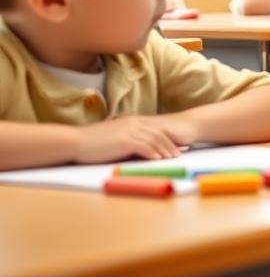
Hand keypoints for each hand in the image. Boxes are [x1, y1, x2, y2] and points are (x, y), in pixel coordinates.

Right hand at [73, 115, 195, 163]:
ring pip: (154, 140)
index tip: (177, 146)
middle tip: (180, 153)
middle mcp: (133, 123)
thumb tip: (133, 146)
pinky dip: (154, 153)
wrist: (75, 141)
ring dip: (165, 150)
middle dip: (171, 144)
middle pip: (158, 134)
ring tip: (173, 159)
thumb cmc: (91, 142)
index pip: (154, 129)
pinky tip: (159, 160)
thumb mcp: (113, 136)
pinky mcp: (125, 140)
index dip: (167, 138)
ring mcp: (130, 131)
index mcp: (131, 121)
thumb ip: (125, 137)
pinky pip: (145, 147)